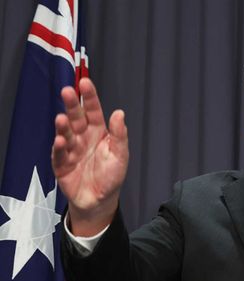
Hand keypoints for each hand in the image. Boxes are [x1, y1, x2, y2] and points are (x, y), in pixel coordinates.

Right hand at [52, 78, 128, 235]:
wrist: (101, 199)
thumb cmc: (112, 175)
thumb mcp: (121, 154)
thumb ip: (120, 135)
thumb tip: (120, 113)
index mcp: (98, 132)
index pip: (93, 111)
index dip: (90, 97)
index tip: (85, 83)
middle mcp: (83, 137)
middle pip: (76, 118)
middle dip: (72, 105)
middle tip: (67, 91)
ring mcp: (71, 150)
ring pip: (65, 134)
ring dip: (63, 126)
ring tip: (62, 119)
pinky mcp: (62, 164)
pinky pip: (60, 155)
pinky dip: (60, 148)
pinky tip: (61, 142)